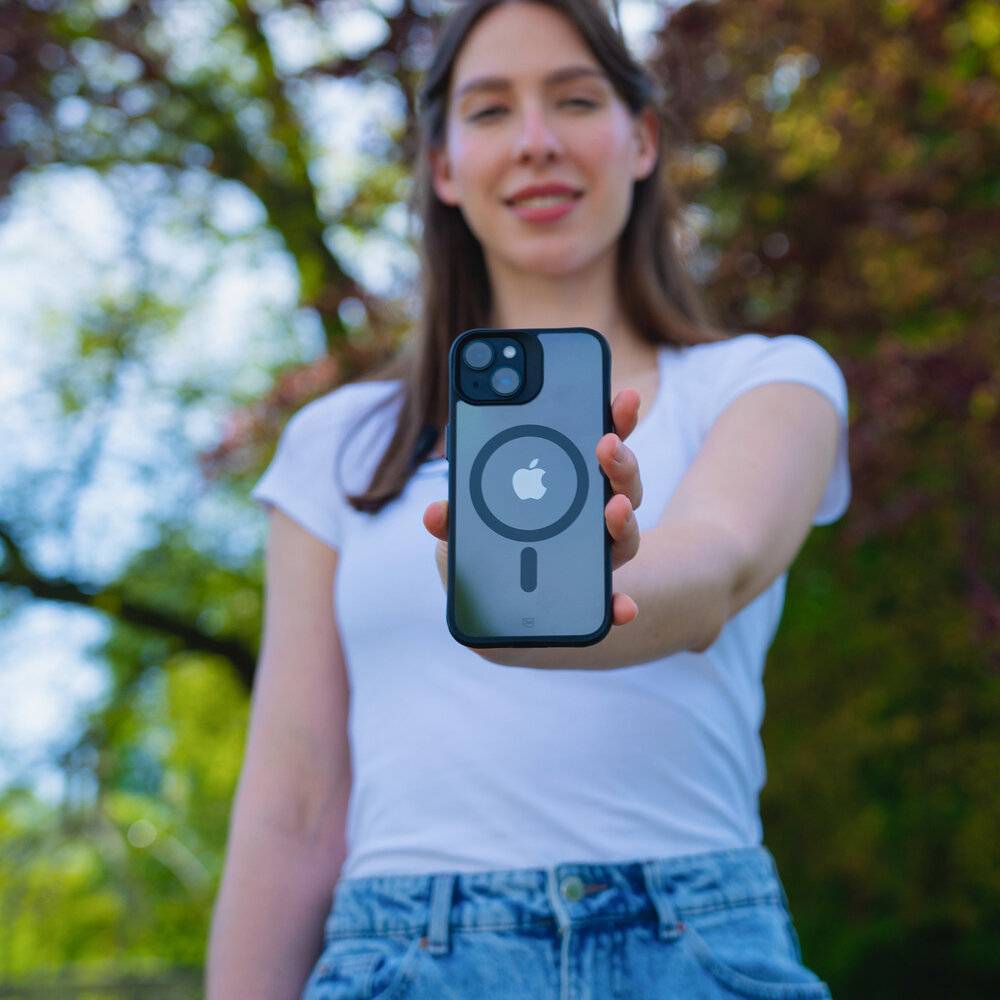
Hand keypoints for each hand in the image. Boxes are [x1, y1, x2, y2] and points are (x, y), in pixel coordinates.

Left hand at [423, 387, 643, 628]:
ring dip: (624, 517)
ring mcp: (597, 556)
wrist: (499, 623)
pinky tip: (622, 608)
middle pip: (619, 481)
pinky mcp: (595, 597)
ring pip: (624, 530)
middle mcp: (590, 516)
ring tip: (615, 508)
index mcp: (563, 487)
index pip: (594, 444)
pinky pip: (612, 599)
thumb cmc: (484, 563)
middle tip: (606, 444)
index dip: (612, 418)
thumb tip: (435, 512)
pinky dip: (620, 604)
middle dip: (620, 458)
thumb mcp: (461, 537)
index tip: (622, 394)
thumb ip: (454, 522)